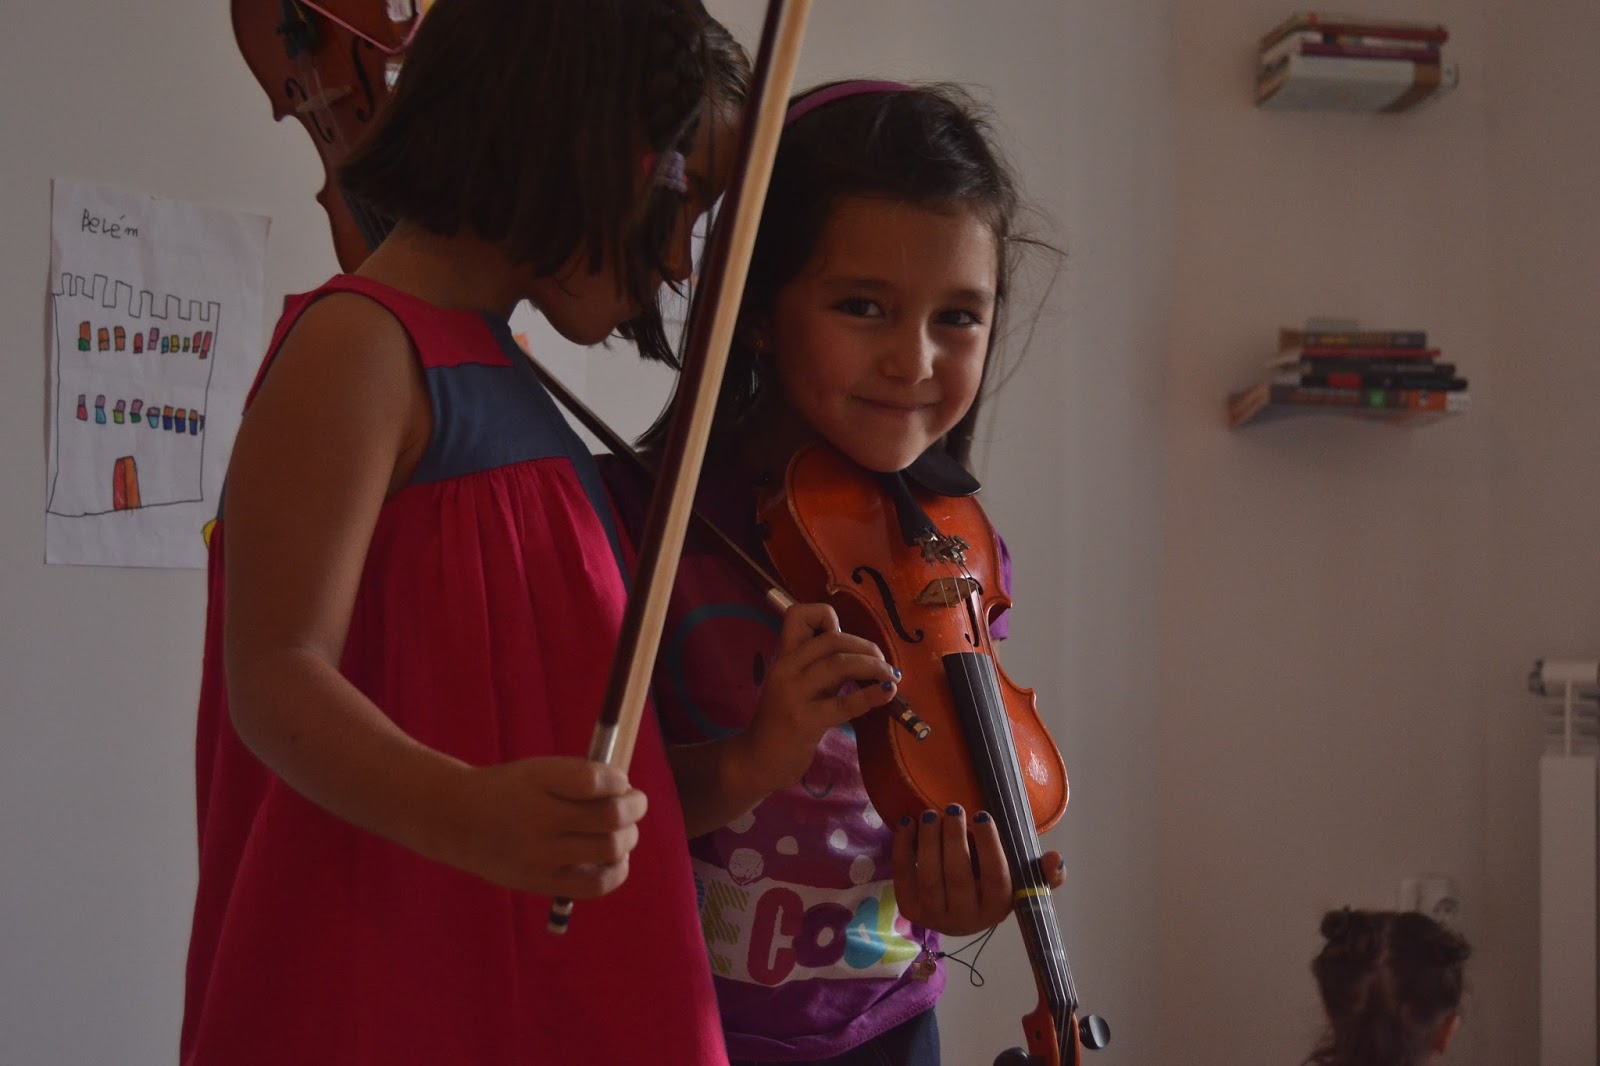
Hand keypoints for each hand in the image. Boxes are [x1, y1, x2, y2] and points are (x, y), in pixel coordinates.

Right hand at [439, 756, 647, 898]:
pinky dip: (617, 870)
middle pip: (610, 817)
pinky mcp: (540, 882)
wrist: (459, 820)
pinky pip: (595, 885)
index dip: (618, 780)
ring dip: (629, 837)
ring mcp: (539, 855)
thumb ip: (582, 778)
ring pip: (609, 849)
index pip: (594, 781)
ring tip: (623, 830)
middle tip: (635, 803)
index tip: (619, 781)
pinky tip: (616, 858)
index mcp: (538, 780)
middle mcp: (537, 818)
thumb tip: (630, 794)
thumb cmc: (512, 791)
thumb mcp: (539, 770)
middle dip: (635, 807)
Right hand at [732, 602, 897, 795]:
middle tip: (885, 664)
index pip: (798, 615)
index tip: (848, 638)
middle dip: (866, 647)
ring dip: (874, 667)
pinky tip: (887, 693)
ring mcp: (792, 694)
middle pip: (832, 639)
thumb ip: (822, 666)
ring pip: (840, 664)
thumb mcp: (800, 685)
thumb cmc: (784, 722)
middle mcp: (785, 669)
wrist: (758, 760)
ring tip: (891, 677)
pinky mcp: (803, 721)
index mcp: (784, 656)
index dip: (826, 616)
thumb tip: (862, 652)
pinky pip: (844, 703)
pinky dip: (871, 695)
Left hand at [892, 805, 1066, 935]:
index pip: (996, 878)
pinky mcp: (911, 908)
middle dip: (954, 839)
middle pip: (958, 876)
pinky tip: (907, 823)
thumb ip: (1044, 872)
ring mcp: (935, 916)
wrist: (959, 908)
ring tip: (931, 814)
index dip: (989, 845)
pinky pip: (903, 876)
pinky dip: (903, 848)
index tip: (983, 814)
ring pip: (929, 877)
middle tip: (953, 808)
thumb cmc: (993, 884)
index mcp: (997, 908)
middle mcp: (966, 919)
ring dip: (928, 842)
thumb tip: (1056, 858)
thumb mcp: (1022, 880)